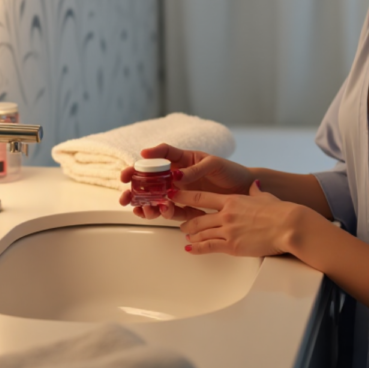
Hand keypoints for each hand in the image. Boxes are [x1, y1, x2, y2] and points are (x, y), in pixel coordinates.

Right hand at [119, 143, 254, 221]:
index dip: (149, 155)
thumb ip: (195, 170)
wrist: (243, 190)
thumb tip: (176, 177)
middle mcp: (178, 174)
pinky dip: (159, 211)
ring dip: (145, 203)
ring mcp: (180, 191)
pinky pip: (168, 209)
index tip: (137, 160)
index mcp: (184, 159)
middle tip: (124, 193)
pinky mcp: (185, 206)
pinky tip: (155, 212)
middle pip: (151, 179)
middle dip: (135, 186)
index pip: (163, 154)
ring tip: (141, 208)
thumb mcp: (214, 165)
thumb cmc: (230, 172)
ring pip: (156, 196)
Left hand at [176, 180, 301, 257]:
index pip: (201, 197)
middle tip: (180, 221)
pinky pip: (209, 247)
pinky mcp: (232, 247)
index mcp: (232, 200)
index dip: (185, 196)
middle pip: (197, 217)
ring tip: (186, 235)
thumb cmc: (279, 211)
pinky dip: (197, 248)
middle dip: (186, 220)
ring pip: (201, 233)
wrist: (287, 226)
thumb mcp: (263, 196)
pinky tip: (191, 248)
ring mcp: (228, 231)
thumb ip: (254, 191)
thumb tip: (254, 184)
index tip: (175, 195)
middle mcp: (226, 215)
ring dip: (191, 235)